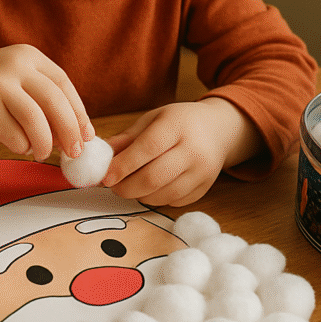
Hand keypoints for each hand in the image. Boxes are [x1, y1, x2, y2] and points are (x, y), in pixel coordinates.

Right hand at [0, 45, 93, 160]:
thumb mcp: (16, 78)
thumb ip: (43, 99)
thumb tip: (76, 134)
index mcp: (28, 56)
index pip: (63, 84)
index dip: (78, 112)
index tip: (87, 135)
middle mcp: (14, 66)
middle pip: (54, 101)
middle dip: (69, 130)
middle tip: (74, 152)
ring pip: (36, 120)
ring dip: (45, 143)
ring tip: (43, 152)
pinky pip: (14, 135)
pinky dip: (22, 145)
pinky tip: (20, 146)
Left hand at [102, 98, 262, 206]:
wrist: (219, 130)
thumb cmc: (180, 122)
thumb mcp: (153, 119)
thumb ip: (127, 138)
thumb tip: (101, 155)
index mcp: (178, 126)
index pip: (148, 148)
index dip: (124, 165)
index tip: (105, 176)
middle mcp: (194, 150)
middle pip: (155, 177)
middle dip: (127, 187)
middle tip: (113, 186)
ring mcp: (202, 172)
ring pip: (163, 194)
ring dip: (139, 195)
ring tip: (129, 186)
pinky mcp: (204, 189)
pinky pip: (173, 202)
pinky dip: (155, 199)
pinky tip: (149, 189)